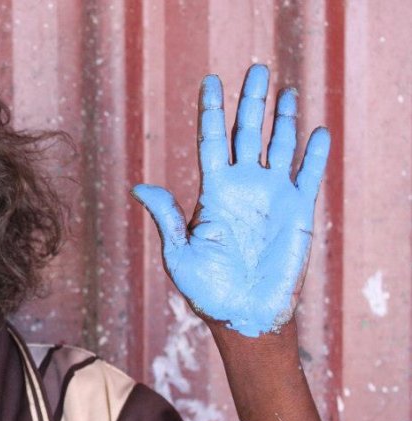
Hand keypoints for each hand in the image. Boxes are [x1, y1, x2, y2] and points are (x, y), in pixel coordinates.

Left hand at [132, 64, 329, 336]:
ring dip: (283, 118)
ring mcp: (270, 196)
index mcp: (212, 191)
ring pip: (279, 146)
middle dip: (251, 101)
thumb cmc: (206, 291)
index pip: (211, 140)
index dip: (212, 110)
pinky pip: (308, 175)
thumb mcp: (179, 253)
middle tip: (256, 69)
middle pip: (247, 133)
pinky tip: (317, 132)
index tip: (210, 82)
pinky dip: (314, 154)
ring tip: (285, 90)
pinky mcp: (297, 211)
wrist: (243, 316)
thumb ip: (165, 217)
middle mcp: (242, 187)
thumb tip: (138, 186)